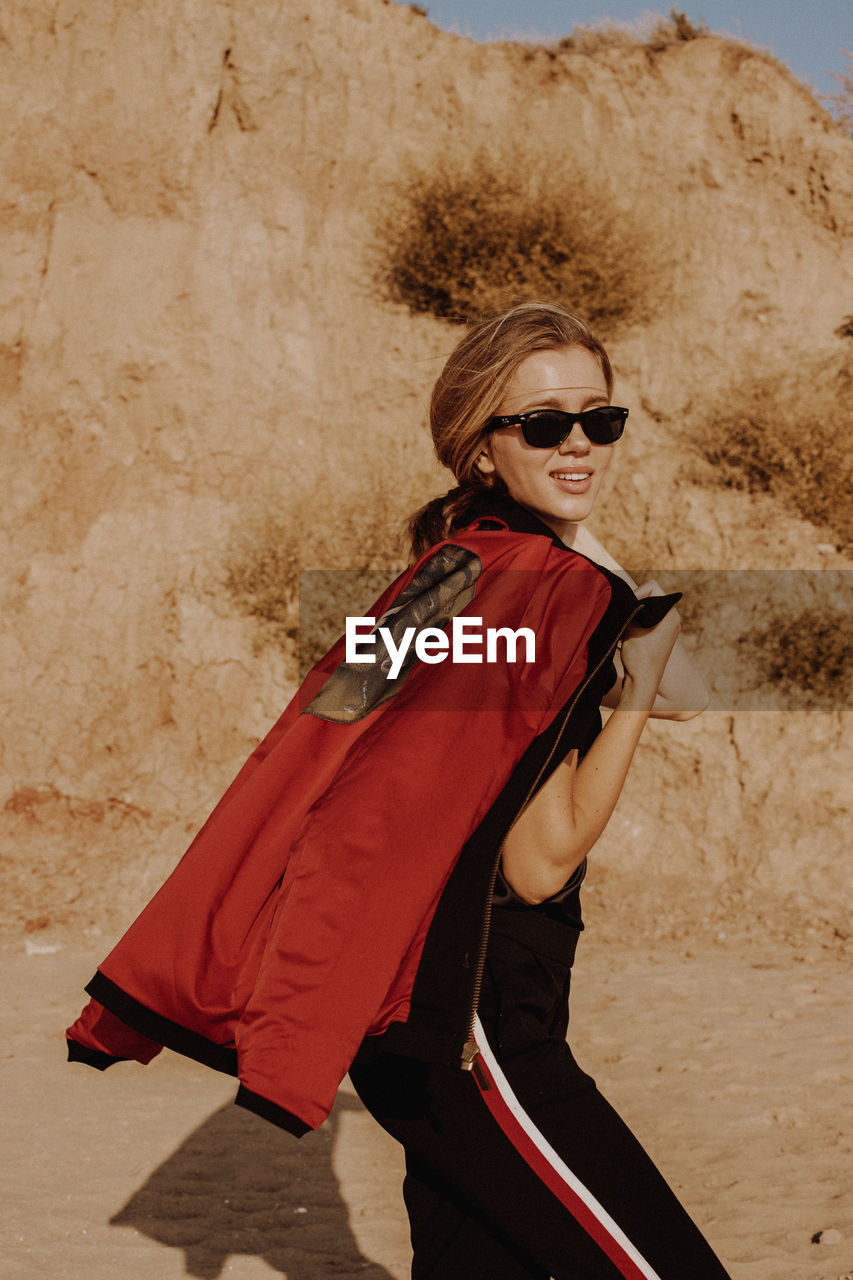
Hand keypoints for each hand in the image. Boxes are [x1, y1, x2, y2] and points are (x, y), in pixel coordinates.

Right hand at [618, 580, 680, 704]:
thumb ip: (629, 607)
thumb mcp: (630, 626)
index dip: (636, 592)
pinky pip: (648, 619)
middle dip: (635, 603)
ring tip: (628, 629)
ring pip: (648, 608)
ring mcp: (669, 627)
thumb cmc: (639, 656)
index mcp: (671, 613)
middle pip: (650, 596)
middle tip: (626, 618)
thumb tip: (622, 596)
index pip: (652, 586)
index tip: (627, 607)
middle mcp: (674, 618)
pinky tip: (630, 636)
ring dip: (635, 614)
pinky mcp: (662, 635)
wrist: (643, 682)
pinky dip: (637, 622)